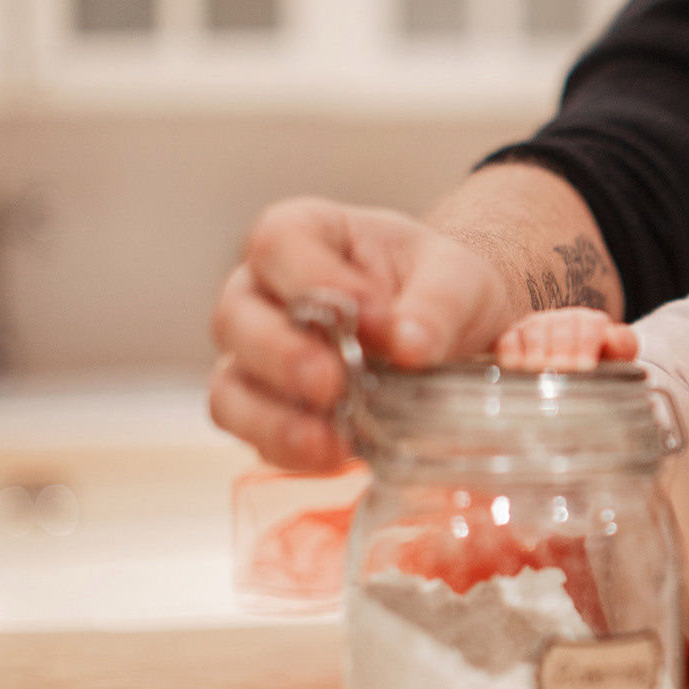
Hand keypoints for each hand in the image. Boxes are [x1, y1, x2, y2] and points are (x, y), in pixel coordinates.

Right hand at [209, 198, 514, 469]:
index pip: (279, 244)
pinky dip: (285, 447)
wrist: (451, 331)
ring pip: (230, 383)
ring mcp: (255, 352)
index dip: (315, 281)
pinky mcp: (266, 407)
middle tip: (334, 383)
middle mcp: (263, 290)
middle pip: (237, 316)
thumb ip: (439, 304)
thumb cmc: (441, 289)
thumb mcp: (458, 282)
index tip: (371, 315)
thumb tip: (411, 345)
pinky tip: (332, 455)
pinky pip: (250, 430)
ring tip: (332, 438)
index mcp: (305, 233)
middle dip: (283, 356)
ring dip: (274, 416)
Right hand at [493, 307, 638, 371]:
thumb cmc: (598, 369)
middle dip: (562, 349)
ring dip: (537, 350)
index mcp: (591, 322)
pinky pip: (508, 340)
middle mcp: (561, 320)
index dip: (587, 344)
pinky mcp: (511, 340)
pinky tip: (513, 365)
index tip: (586, 366)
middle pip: (560, 327)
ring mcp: (535, 328)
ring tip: (538, 369)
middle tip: (562, 369)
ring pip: (534, 330)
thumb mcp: (616, 358)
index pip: (590, 325)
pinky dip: (510, 351)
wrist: (574, 377)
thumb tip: (613, 339)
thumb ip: (622, 345)